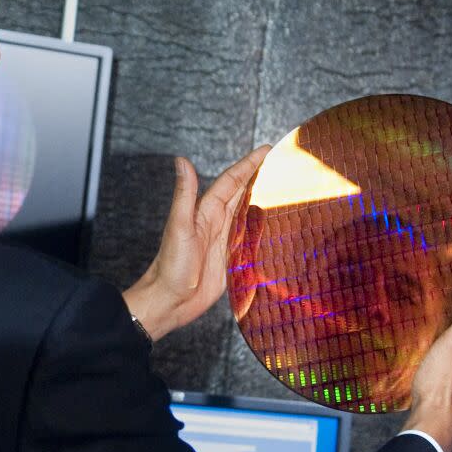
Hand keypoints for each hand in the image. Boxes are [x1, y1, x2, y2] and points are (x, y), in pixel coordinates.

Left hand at [123, 145, 270, 341]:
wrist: (170, 301)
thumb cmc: (170, 267)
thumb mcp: (179, 227)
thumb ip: (184, 194)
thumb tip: (181, 161)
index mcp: (206, 211)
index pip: (231, 181)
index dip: (249, 164)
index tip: (266, 149)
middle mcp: (216, 222)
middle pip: (242, 192)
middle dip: (259, 175)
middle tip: (280, 160)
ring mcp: (224, 240)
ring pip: (247, 212)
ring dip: (262, 198)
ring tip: (281, 185)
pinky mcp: (231, 259)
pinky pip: (250, 237)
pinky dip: (262, 227)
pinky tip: (272, 224)